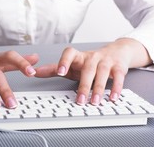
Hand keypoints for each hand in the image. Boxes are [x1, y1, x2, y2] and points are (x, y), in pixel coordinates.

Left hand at [35, 38, 151, 104]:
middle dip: (84, 85)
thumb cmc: (88, 62)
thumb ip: (53, 69)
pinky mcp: (118, 66)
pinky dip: (116, 87)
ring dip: (98, 88)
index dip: (64, 61)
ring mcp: (105, 61)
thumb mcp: (71, 65)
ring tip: (94, 101)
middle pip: (87, 69)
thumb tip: (34, 72)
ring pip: (102, 73)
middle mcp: (91, 57)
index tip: (60, 71)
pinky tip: (113, 98)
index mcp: (78, 56)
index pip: (69, 53)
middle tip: (79, 100)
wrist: (116, 52)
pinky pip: (118, 76)